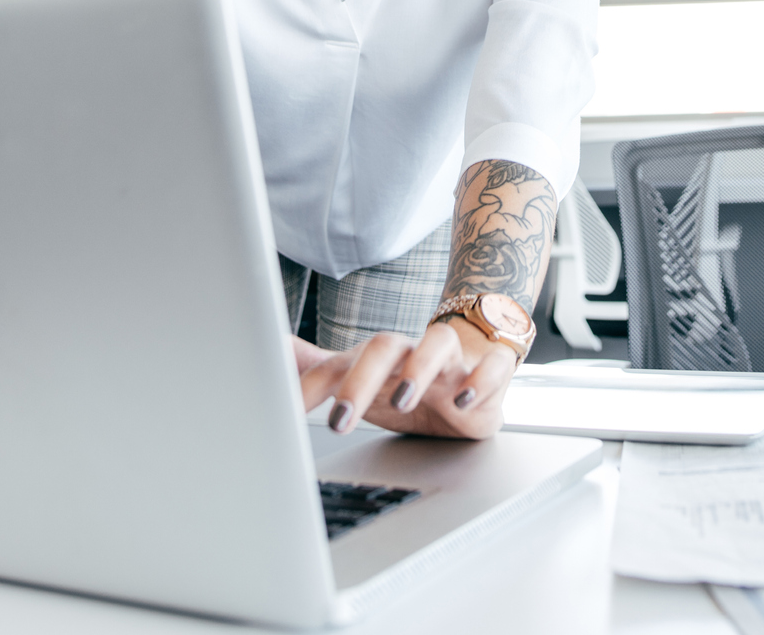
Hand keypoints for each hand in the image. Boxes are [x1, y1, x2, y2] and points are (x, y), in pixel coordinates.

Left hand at [295, 317, 517, 439]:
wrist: (475, 366)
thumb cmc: (410, 377)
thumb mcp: (361, 378)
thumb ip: (318, 368)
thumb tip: (271, 351)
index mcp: (377, 359)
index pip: (338, 364)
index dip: (311, 386)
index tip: (287, 413)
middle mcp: (412, 352)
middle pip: (383, 347)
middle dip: (359, 381)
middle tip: (338, 420)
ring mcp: (452, 359)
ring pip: (438, 343)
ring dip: (419, 368)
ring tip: (402, 399)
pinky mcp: (489, 370)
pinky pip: (492, 365)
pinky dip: (481, 380)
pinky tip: (465, 400)